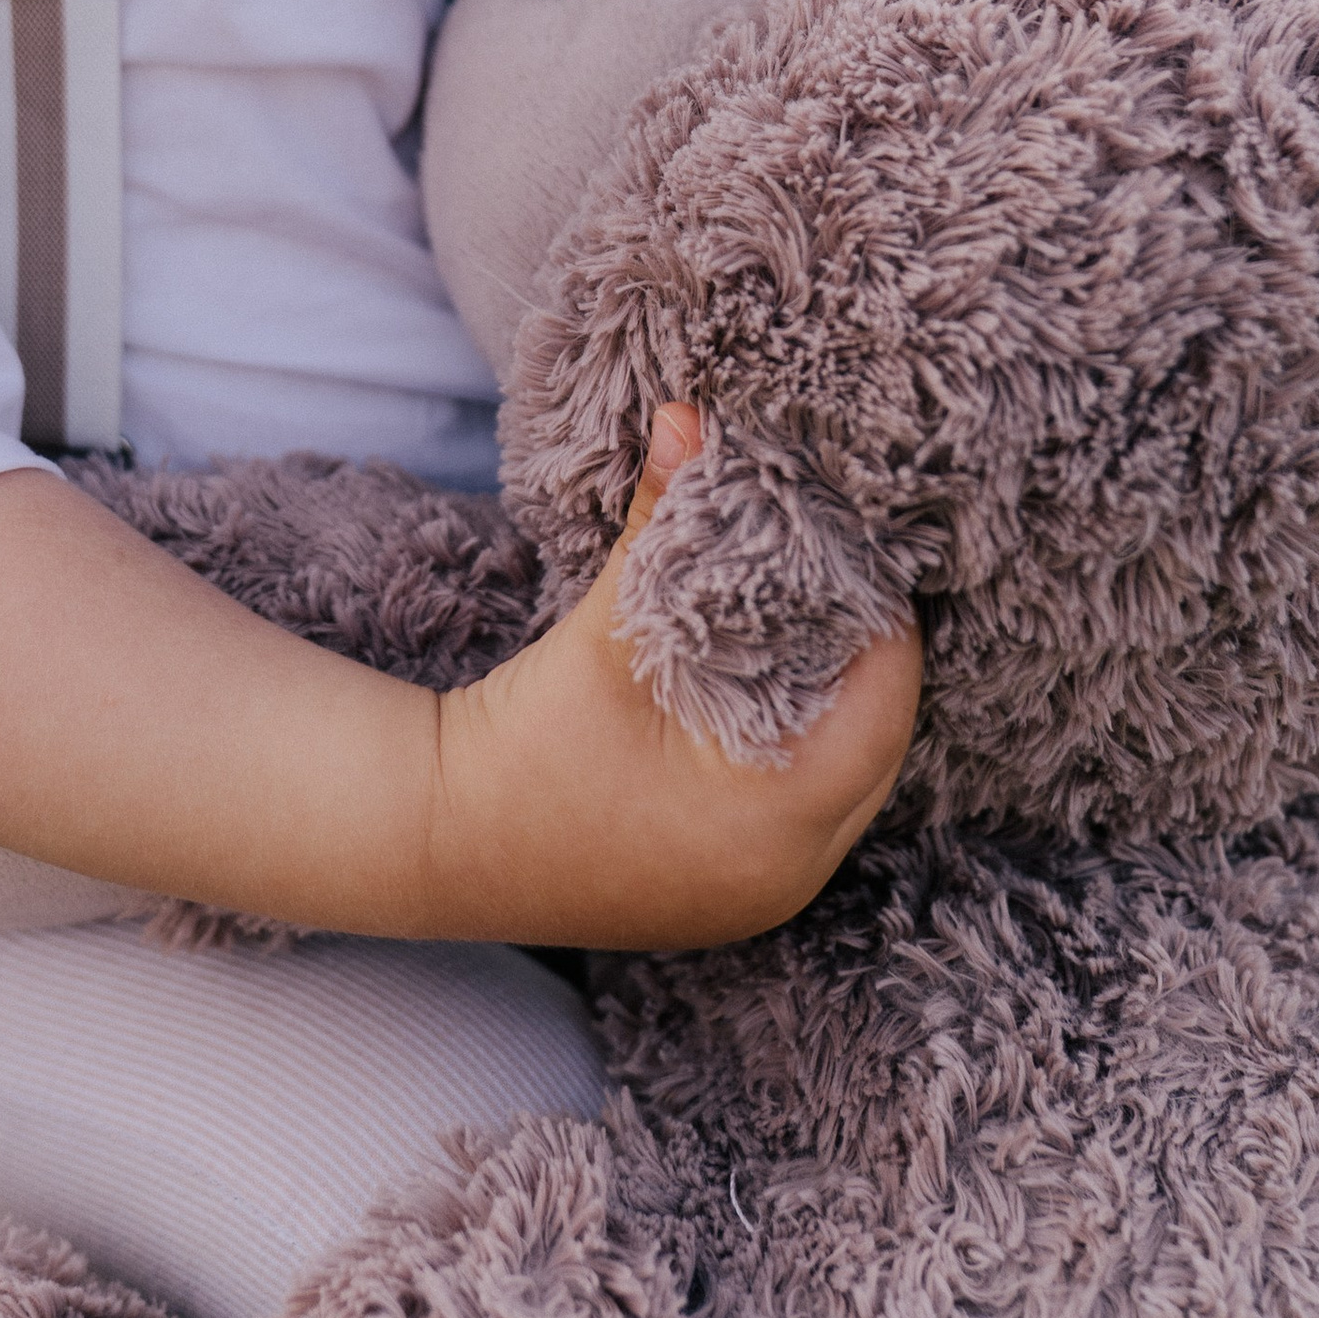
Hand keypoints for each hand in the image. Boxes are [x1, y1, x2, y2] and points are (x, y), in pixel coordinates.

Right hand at [420, 406, 921, 952]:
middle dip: (862, 660)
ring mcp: (759, 899)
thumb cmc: (521, 749)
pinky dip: (800, 752)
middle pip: (878, 745)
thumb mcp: (606, 633)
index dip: (877, 618)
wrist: (432, 839)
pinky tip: (769, 696)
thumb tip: (691, 418)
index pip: (886, 702)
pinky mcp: (727, 899)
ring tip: (809, 628)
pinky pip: (804, 816)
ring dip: (835, 708)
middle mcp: (786, 877)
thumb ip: (662, 522)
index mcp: (777, 821)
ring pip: (845, 784)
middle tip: (836, 581)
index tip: (852, 554)